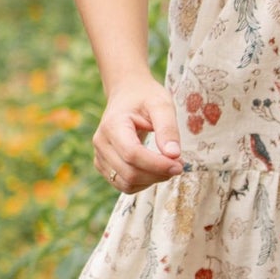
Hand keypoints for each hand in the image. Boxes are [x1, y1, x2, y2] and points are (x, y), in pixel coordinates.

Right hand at [93, 72, 183, 192]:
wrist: (127, 94)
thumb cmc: (145, 97)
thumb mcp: (162, 105)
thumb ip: (168, 129)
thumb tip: (173, 155)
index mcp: (112, 125)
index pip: (132, 154)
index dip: (157, 164)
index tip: (179, 164)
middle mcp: (101, 142)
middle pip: (129, 173)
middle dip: (158, 174)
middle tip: (179, 165)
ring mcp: (99, 155)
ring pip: (126, 183)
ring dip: (152, 181)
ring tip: (169, 166)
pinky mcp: (104, 165)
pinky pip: (123, 185)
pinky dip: (143, 183)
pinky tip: (156, 170)